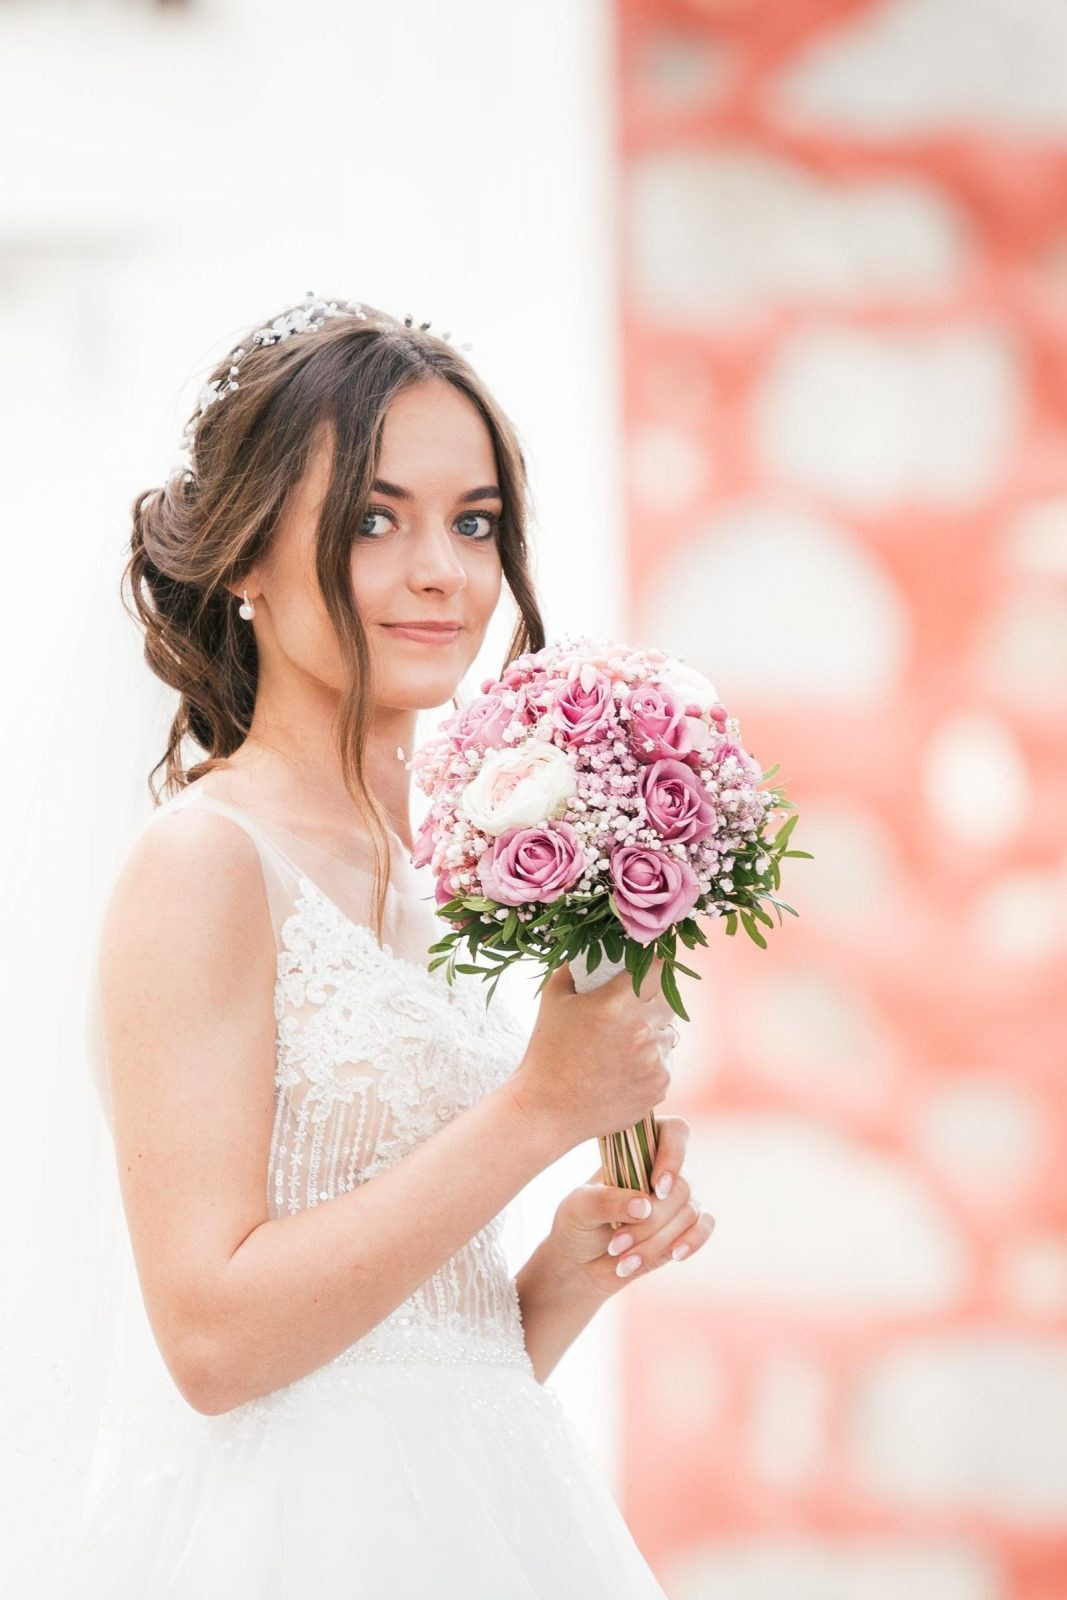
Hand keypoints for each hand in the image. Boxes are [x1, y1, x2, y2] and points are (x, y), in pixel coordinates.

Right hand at [510, 960, 677, 1154]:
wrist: (547, 1109)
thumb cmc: (547, 1051)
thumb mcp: (554, 999)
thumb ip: (575, 968)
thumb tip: (593, 951)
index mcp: (616, 1003)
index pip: (658, 969)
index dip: (654, 967)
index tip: (646, 970)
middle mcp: (641, 1031)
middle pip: (668, 1001)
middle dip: (653, 1001)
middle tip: (631, 1010)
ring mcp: (653, 1062)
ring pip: (668, 1035)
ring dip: (651, 1035)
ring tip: (619, 1047)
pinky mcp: (659, 1088)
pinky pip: (665, 1064)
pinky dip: (650, 1064)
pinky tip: (621, 1070)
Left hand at [547, 1115, 714, 1297]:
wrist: (581, 1261)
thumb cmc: (578, 1222)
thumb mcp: (580, 1207)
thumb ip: (607, 1201)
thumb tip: (645, 1206)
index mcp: (637, 1149)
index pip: (673, 1131)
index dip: (673, 1155)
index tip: (657, 1187)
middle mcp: (663, 1168)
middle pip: (680, 1186)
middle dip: (650, 1223)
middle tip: (615, 1245)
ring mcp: (677, 1197)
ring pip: (688, 1213)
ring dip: (656, 1242)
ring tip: (623, 1262)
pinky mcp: (685, 1225)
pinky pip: (705, 1225)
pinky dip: (693, 1241)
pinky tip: (676, 1255)